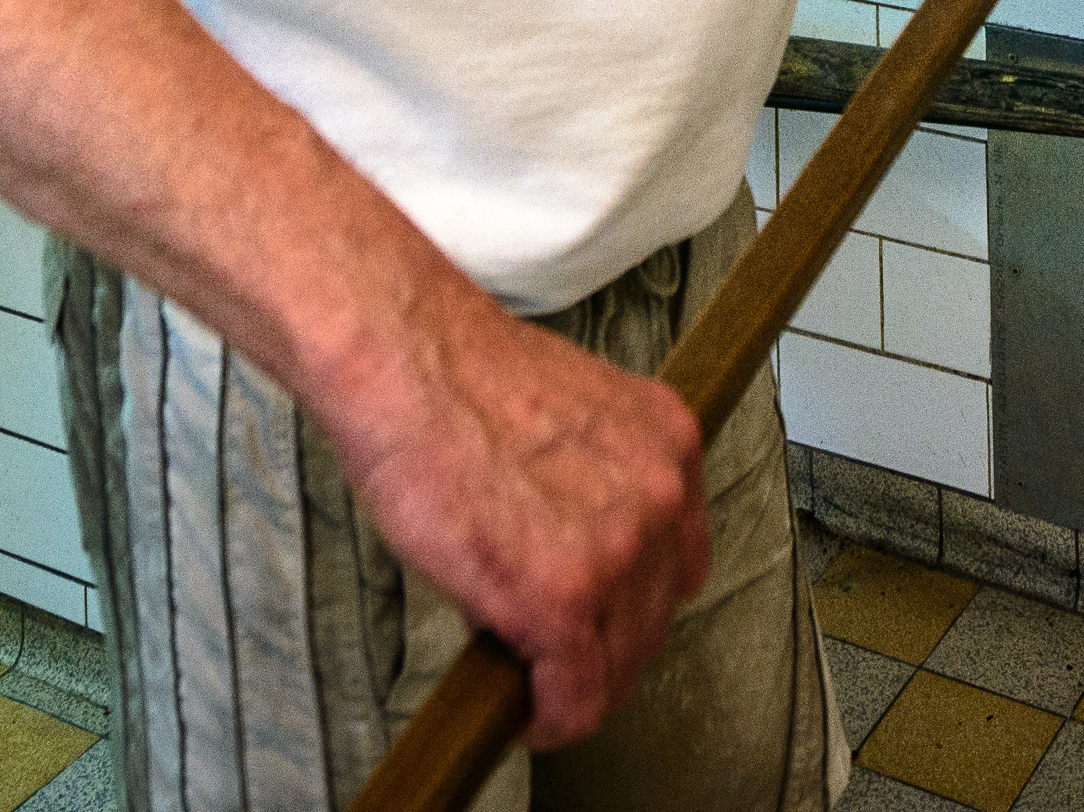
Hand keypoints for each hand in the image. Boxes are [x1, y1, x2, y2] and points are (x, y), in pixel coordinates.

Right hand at [337, 303, 710, 744]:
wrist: (406, 364)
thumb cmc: (458, 380)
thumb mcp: (572, 415)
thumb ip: (597, 481)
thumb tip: (574, 547)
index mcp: (669, 446)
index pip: (678, 564)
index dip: (631, 605)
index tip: (598, 621)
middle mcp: (659, 500)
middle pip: (652, 622)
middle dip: (604, 652)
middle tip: (554, 662)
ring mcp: (615, 553)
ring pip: (619, 668)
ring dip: (576, 688)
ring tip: (532, 683)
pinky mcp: (560, 601)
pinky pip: (574, 699)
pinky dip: (549, 719)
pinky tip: (524, 712)